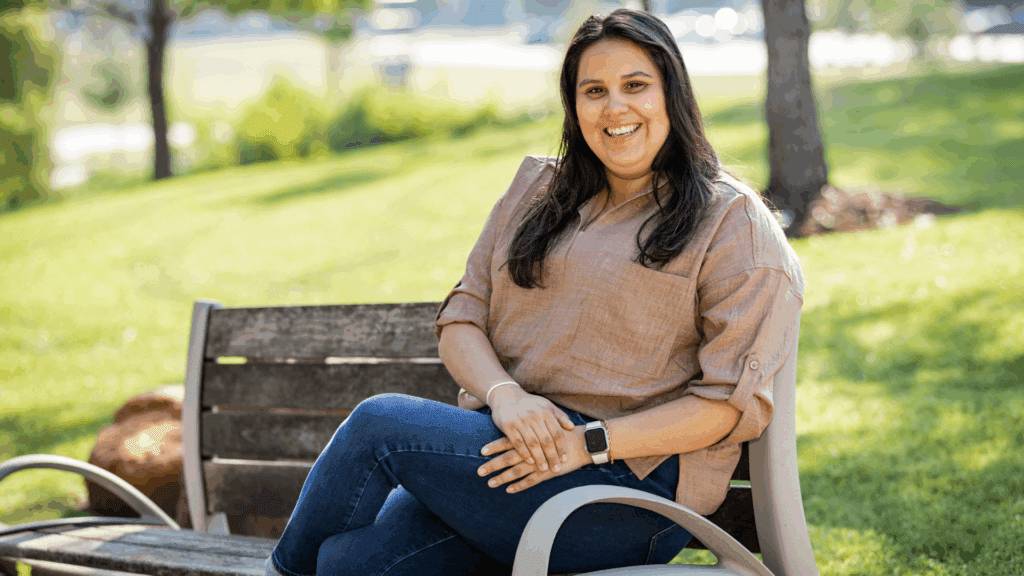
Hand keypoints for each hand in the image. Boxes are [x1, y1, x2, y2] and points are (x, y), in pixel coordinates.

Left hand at [477, 427, 591, 492]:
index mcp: (530, 438)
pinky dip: (519, 486)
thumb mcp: (545, 427)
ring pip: (516, 472)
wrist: (582, 442)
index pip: (507, 442)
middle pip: (508, 458)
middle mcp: (531, 451)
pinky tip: (509, 490)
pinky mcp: (547, 473)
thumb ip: (531, 430)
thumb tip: (517, 429)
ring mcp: (539, 463)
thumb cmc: (562, 433)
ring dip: (502, 478)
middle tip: (479, 471)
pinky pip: (530, 481)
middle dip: (493, 465)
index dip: (494, 447)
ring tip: (490, 483)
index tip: (481, 451)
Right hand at [488, 387, 574, 473]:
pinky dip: (524, 453)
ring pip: (532, 443)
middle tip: (556, 468)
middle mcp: (534, 416)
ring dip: (539, 457)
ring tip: (544, 468)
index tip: (565, 459)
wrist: (506, 395)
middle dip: (552, 456)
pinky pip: (517, 442)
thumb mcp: (546, 406)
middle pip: (546, 440)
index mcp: (545, 412)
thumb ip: (559, 416)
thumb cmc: (530, 404)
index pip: (557, 432)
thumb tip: (572, 427)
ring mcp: (521, 421)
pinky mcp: (508, 426)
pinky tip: (530, 462)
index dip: (562, 447)